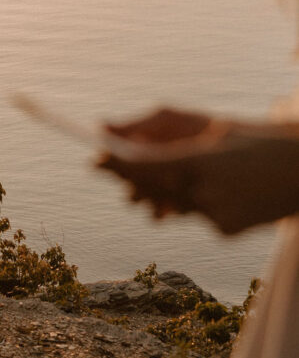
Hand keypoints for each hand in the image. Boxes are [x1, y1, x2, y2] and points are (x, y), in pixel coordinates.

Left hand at [98, 108, 298, 233]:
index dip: (119, 163)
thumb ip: (165, 129)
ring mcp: (217, 215)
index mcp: (204, 159)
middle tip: (109, 165)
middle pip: (154, 189)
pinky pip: (198, 215)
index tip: (96, 157)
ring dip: (177, 190)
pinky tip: (232, 191)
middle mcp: (207, 190)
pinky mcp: (226, 231)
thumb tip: (114, 127)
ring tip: (210, 173)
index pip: (148, 165)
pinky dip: (203, 202)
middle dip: (133, 178)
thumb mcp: (215, 129)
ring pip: (177, 203)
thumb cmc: (259, 142)